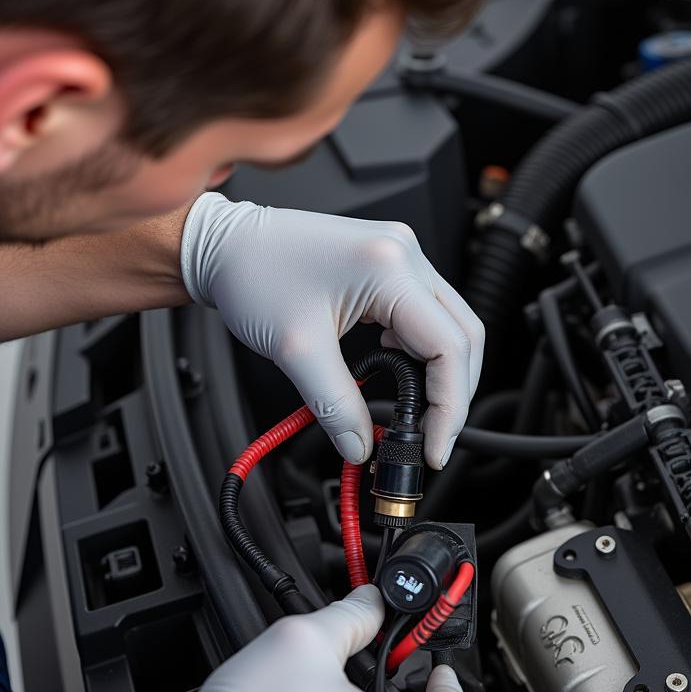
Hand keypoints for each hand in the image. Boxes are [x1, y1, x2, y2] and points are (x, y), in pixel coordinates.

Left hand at [180, 193, 484, 468]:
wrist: (226, 246)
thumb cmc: (252, 274)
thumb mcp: (296, 350)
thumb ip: (335, 405)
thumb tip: (362, 444)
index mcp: (389, 268)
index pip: (450, 346)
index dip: (450, 406)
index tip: (433, 445)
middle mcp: (405, 254)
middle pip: (464, 334)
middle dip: (454, 394)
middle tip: (432, 437)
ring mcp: (402, 255)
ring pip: (451, 324)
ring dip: (442, 373)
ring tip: (417, 413)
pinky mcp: (390, 264)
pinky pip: (428, 314)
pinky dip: (423, 351)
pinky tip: (402, 373)